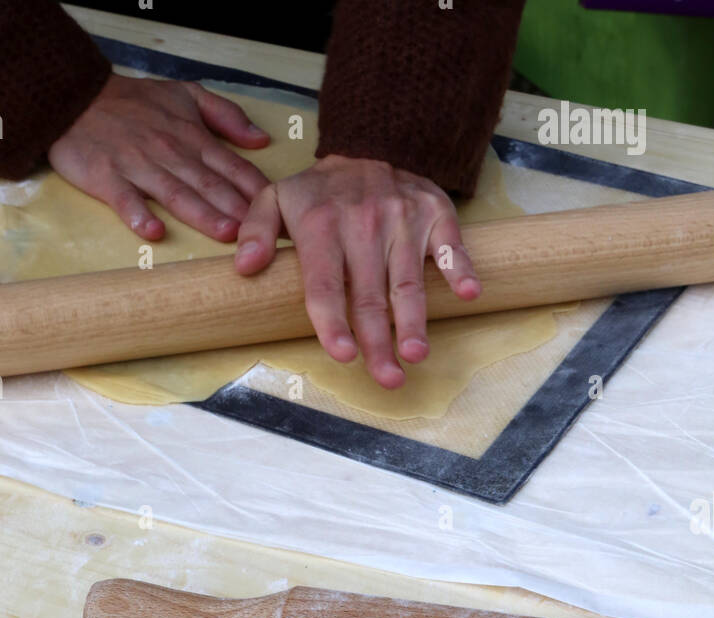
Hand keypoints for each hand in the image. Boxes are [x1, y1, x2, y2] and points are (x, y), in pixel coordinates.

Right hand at [49, 74, 270, 242]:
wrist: (76, 97)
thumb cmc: (133, 102)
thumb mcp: (183, 94)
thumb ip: (224, 115)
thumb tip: (260, 139)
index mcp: (190, 136)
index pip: (231, 165)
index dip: (256, 188)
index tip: (279, 210)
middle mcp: (169, 152)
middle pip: (209, 183)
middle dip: (237, 206)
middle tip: (261, 230)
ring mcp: (137, 166)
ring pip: (175, 192)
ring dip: (201, 213)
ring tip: (225, 232)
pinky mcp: (106, 178)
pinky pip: (124, 199)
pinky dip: (138, 215)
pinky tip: (154, 232)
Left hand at [235, 156, 480, 388]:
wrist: (371, 142)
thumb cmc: (321, 191)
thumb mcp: (276, 197)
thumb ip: (256, 230)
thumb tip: (245, 267)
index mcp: (322, 225)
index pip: (326, 285)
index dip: (333, 322)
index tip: (343, 354)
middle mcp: (364, 223)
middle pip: (370, 295)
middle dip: (378, 341)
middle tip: (386, 379)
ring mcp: (402, 219)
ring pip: (408, 280)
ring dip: (414, 320)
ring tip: (415, 355)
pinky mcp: (434, 213)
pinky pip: (450, 244)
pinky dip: (461, 268)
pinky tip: (468, 293)